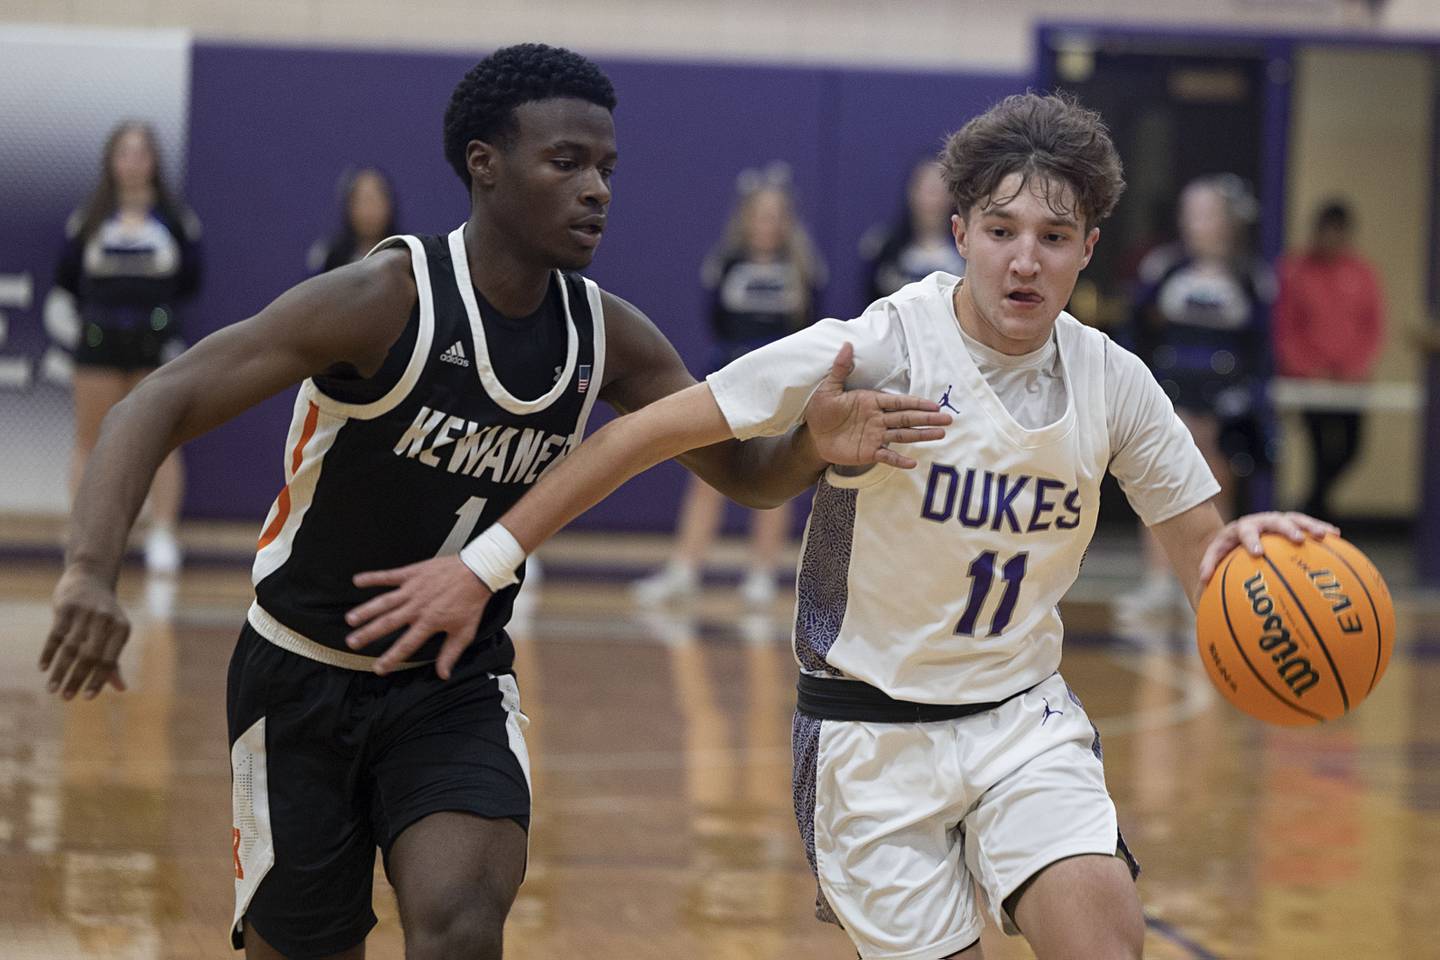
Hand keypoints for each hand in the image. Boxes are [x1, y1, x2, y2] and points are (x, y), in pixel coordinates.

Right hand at [41, 566, 129, 699]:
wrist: (91, 578)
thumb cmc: (105, 614)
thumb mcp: (115, 633)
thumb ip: (115, 661)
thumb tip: (121, 689)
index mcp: (122, 629)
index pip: (109, 660)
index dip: (98, 680)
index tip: (86, 698)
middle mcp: (106, 620)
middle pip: (89, 656)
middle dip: (76, 679)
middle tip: (65, 698)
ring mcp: (85, 613)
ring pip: (70, 648)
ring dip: (60, 670)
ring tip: (52, 689)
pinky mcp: (66, 608)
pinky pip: (55, 634)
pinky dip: (48, 652)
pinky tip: (43, 668)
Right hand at [347, 556, 492, 678]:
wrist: (478, 571)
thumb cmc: (471, 602)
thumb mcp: (464, 632)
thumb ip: (450, 653)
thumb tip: (442, 675)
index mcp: (430, 622)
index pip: (406, 644)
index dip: (391, 658)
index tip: (378, 668)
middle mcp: (418, 607)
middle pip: (389, 623)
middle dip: (369, 634)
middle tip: (352, 643)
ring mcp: (413, 589)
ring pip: (385, 601)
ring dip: (366, 610)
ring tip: (350, 620)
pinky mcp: (412, 573)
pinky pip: (389, 576)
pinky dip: (373, 577)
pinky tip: (357, 580)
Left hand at [804, 342, 950, 469]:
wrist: (813, 435)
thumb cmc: (822, 410)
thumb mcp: (829, 388)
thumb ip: (840, 369)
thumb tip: (847, 344)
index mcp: (872, 401)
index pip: (898, 402)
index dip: (916, 403)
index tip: (934, 405)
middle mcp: (878, 418)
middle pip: (907, 418)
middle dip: (927, 418)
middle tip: (948, 419)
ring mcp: (876, 436)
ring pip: (902, 435)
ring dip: (921, 435)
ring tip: (940, 435)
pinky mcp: (869, 452)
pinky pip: (887, 456)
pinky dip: (899, 460)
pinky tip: (913, 464)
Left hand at [1198, 511, 1338, 584]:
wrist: (1234, 534)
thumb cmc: (1225, 551)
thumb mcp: (1215, 556)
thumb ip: (1209, 567)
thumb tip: (1202, 582)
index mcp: (1240, 529)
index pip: (1244, 532)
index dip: (1251, 541)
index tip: (1257, 552)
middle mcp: (1260, 521)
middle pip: (1274, 521)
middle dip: (1286, 529)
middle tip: (1298, 539)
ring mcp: (1277, 521)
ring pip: (1294, 519)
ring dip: (1310, 526)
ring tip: (1326, 534)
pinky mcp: (1291, 524)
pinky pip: (1307, 525)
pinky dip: (1320, 529)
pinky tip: (1337, 536)